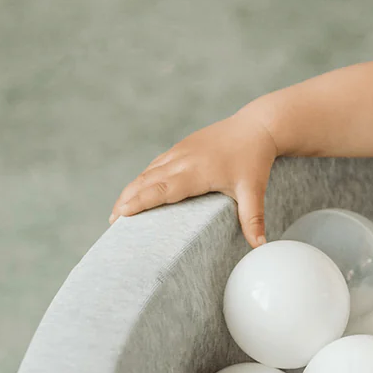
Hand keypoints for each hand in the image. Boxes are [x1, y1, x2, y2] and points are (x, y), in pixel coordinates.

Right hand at [108, 108, 278, 247]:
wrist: (257, 126)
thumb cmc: (254, 159)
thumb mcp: (254, 190)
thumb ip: (253, 218)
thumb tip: (259, 245)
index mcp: (196, 171)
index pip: (162, 189)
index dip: (140, 202)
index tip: (121, 215)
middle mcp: (182, 159)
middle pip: (147, 181)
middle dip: (127, 200)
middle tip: (112, 223)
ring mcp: (180, 151)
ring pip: (148, 172)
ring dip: (131, 190)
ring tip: (118, 212)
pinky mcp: (181, 147)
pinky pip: (156, 165)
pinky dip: (143, 179)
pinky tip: (136, 190)